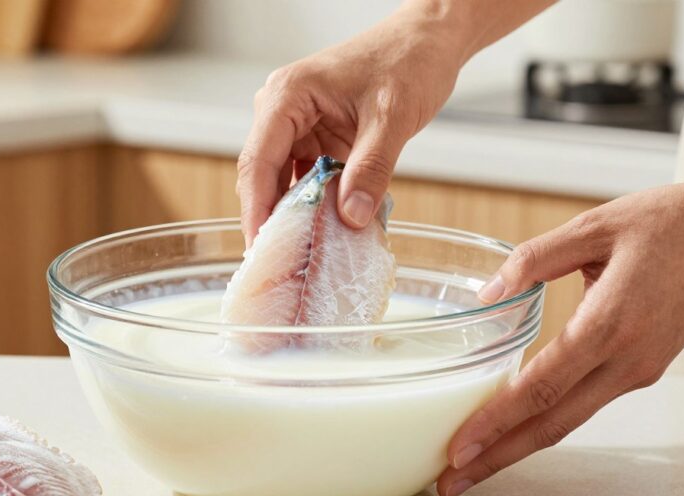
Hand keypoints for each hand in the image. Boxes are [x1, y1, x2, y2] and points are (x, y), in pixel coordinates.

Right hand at [236, 8, 465, 245]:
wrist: (428, 40)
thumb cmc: (407, 60)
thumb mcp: (392, 117)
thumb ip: (371, 169)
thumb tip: (350, 218)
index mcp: (287, 96)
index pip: (257, 162)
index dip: (256, 209)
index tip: (261, 249)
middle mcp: (282, 111)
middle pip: (263, 177)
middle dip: (272, 220)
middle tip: (281, 266)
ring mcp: (297, 127)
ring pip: (283, 183)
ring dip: (295, 217)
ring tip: (302, 257)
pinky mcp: (316, 139)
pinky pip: (307, 180)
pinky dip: (316, 206)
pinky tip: (326, 232)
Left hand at [437, 169, 683, 495]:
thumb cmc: (668, 222)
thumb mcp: (592, 226)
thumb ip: (533, 259)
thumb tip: (486, 295)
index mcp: (610, 324)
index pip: (541, 387)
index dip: (496, 422)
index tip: (458, 448)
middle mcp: (627, 361)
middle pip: (552, 425)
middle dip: (497, 458)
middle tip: (449, 483)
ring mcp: (639, 371)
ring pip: (568, 421)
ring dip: (517, 446)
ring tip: (471, 463)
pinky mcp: (643, 370)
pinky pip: (585, 404)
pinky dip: (544, 422)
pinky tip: (512, 426)